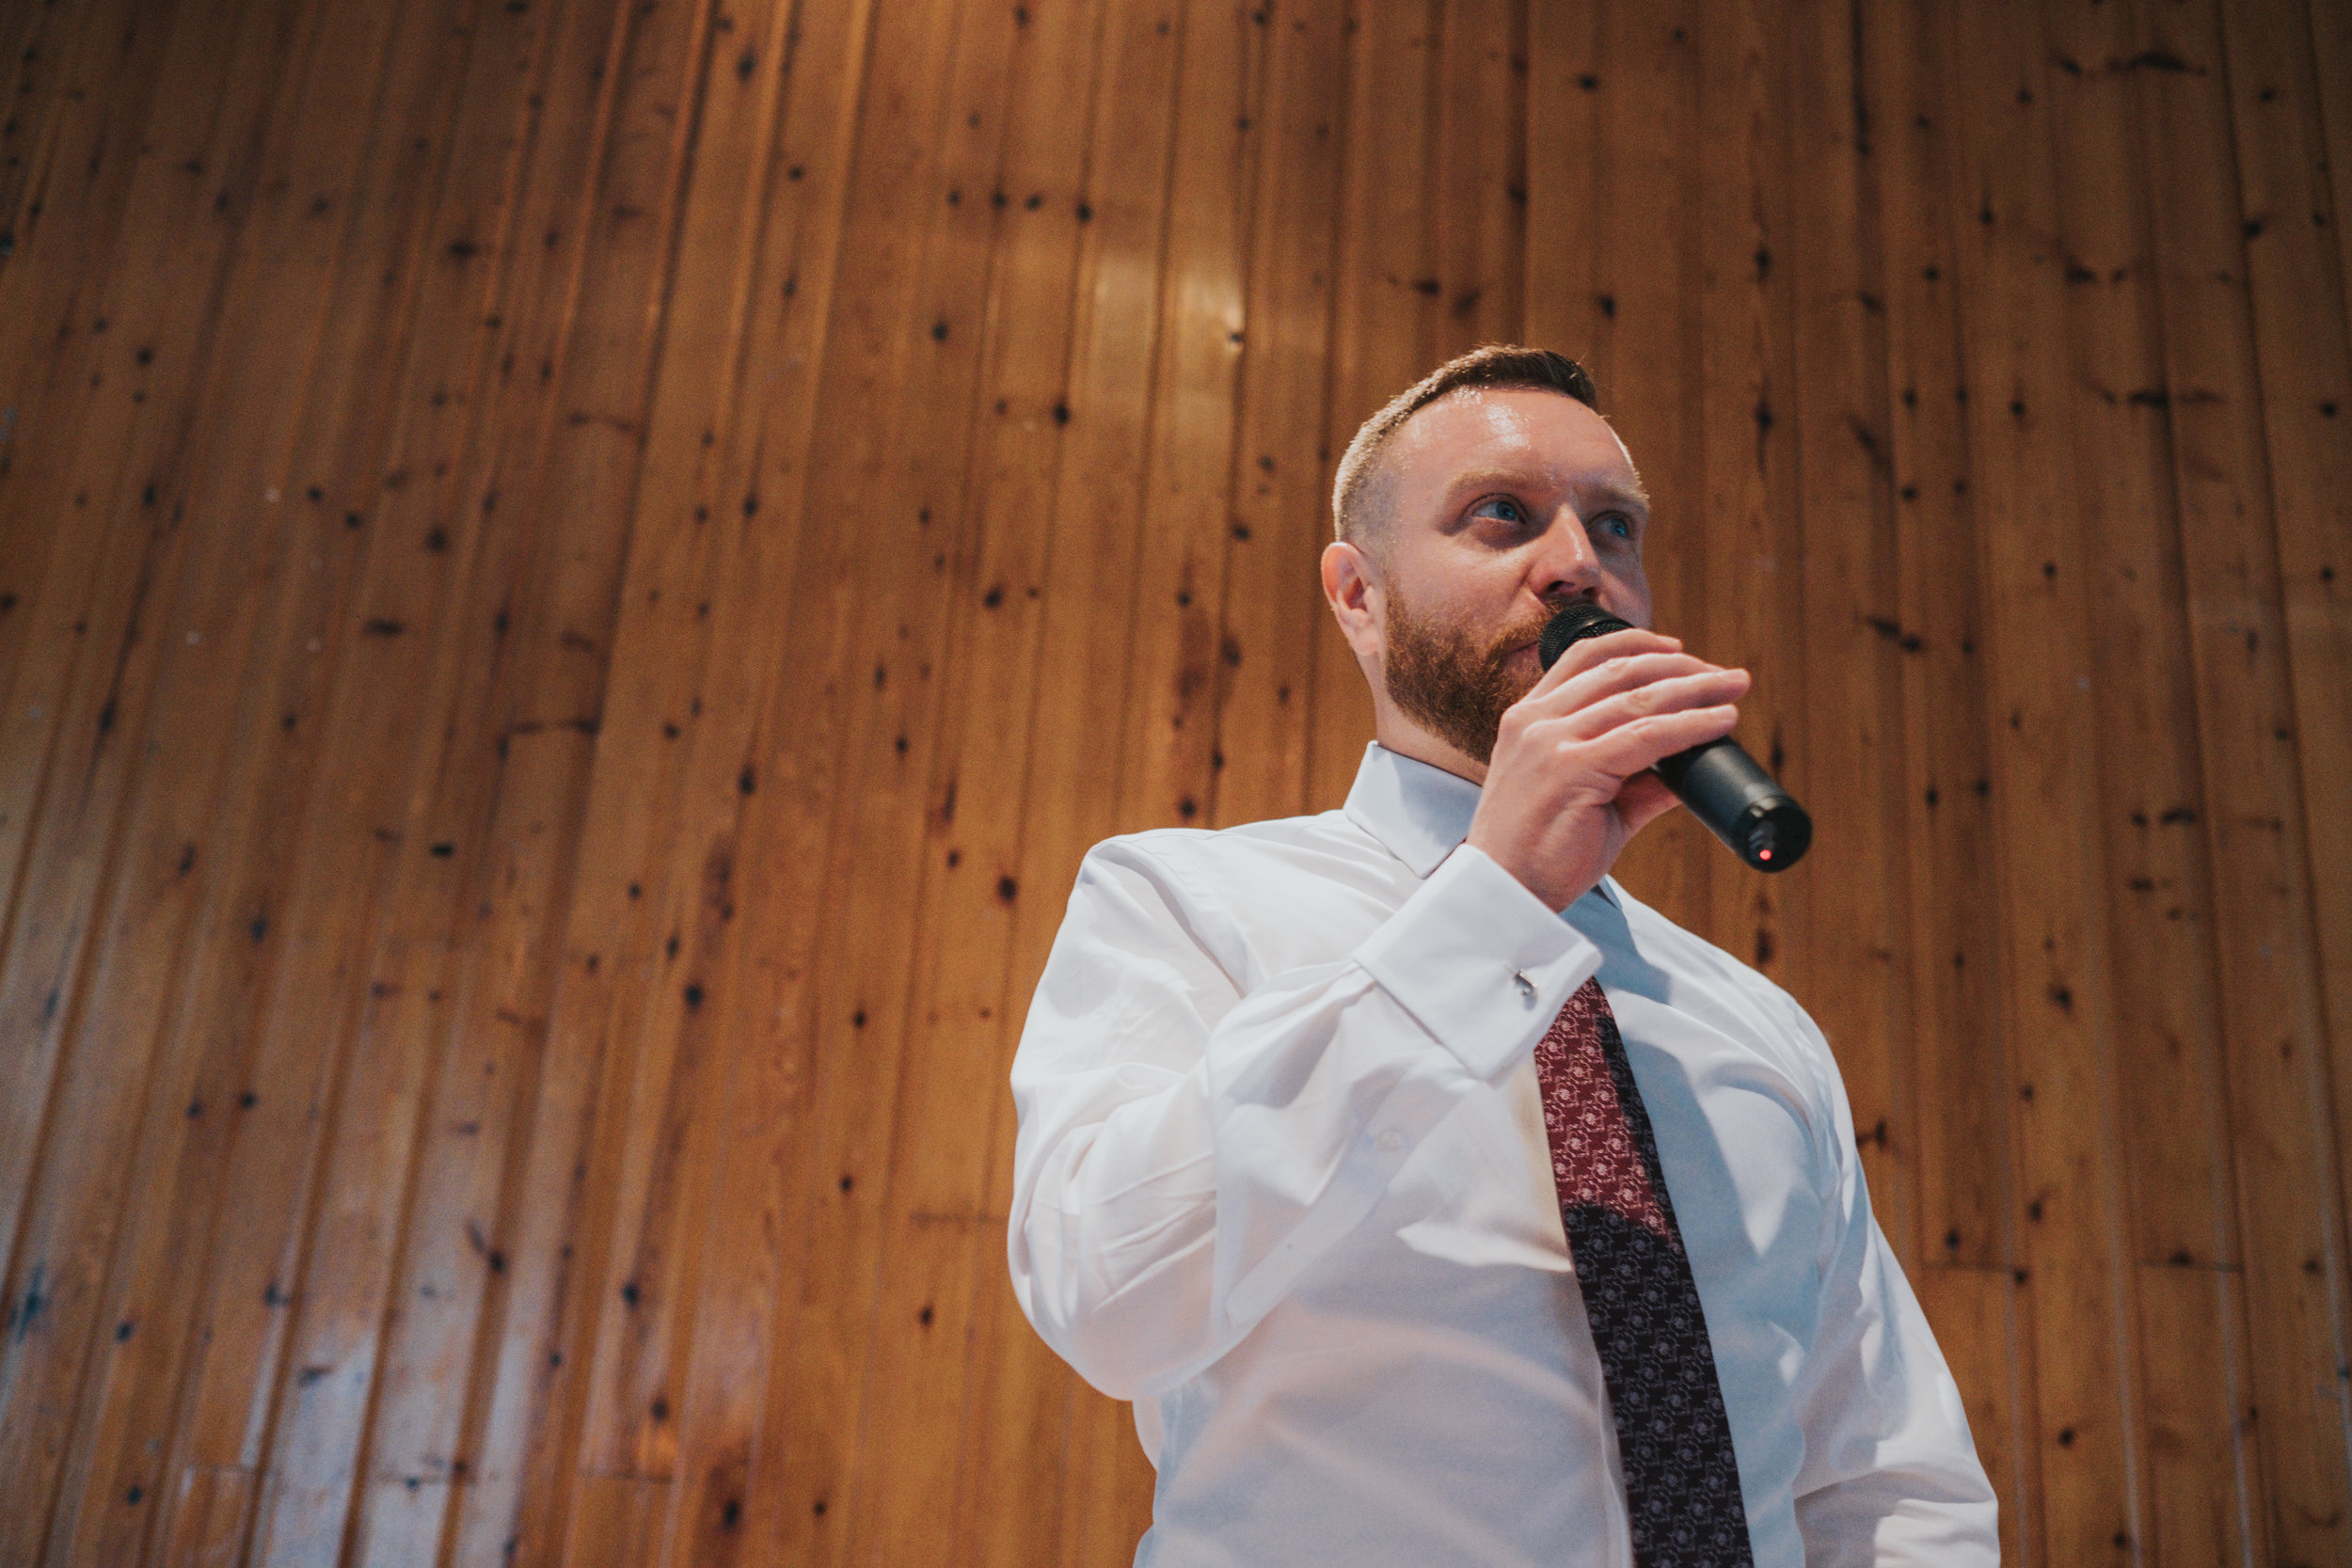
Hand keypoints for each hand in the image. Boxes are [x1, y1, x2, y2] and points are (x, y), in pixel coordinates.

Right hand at [1464, 628, 1748, 909]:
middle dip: (1681, 667)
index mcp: (1527, 718)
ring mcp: (1551, 742)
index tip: (1678, 650)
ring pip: (1639, 699)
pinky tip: (1720, 721)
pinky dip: (1691, 725)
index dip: (1636, 645)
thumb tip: (1685, 769)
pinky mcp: (1573, 769)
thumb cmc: (1539, 852)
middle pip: (1619, 671)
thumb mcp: (1583, 800)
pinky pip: (1647, 736)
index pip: (1584, 658)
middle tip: (1725, 676)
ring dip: (1696, 689)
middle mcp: (1535, 721)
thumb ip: (1631, 780)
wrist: (1504, 895)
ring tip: (1734, 688)